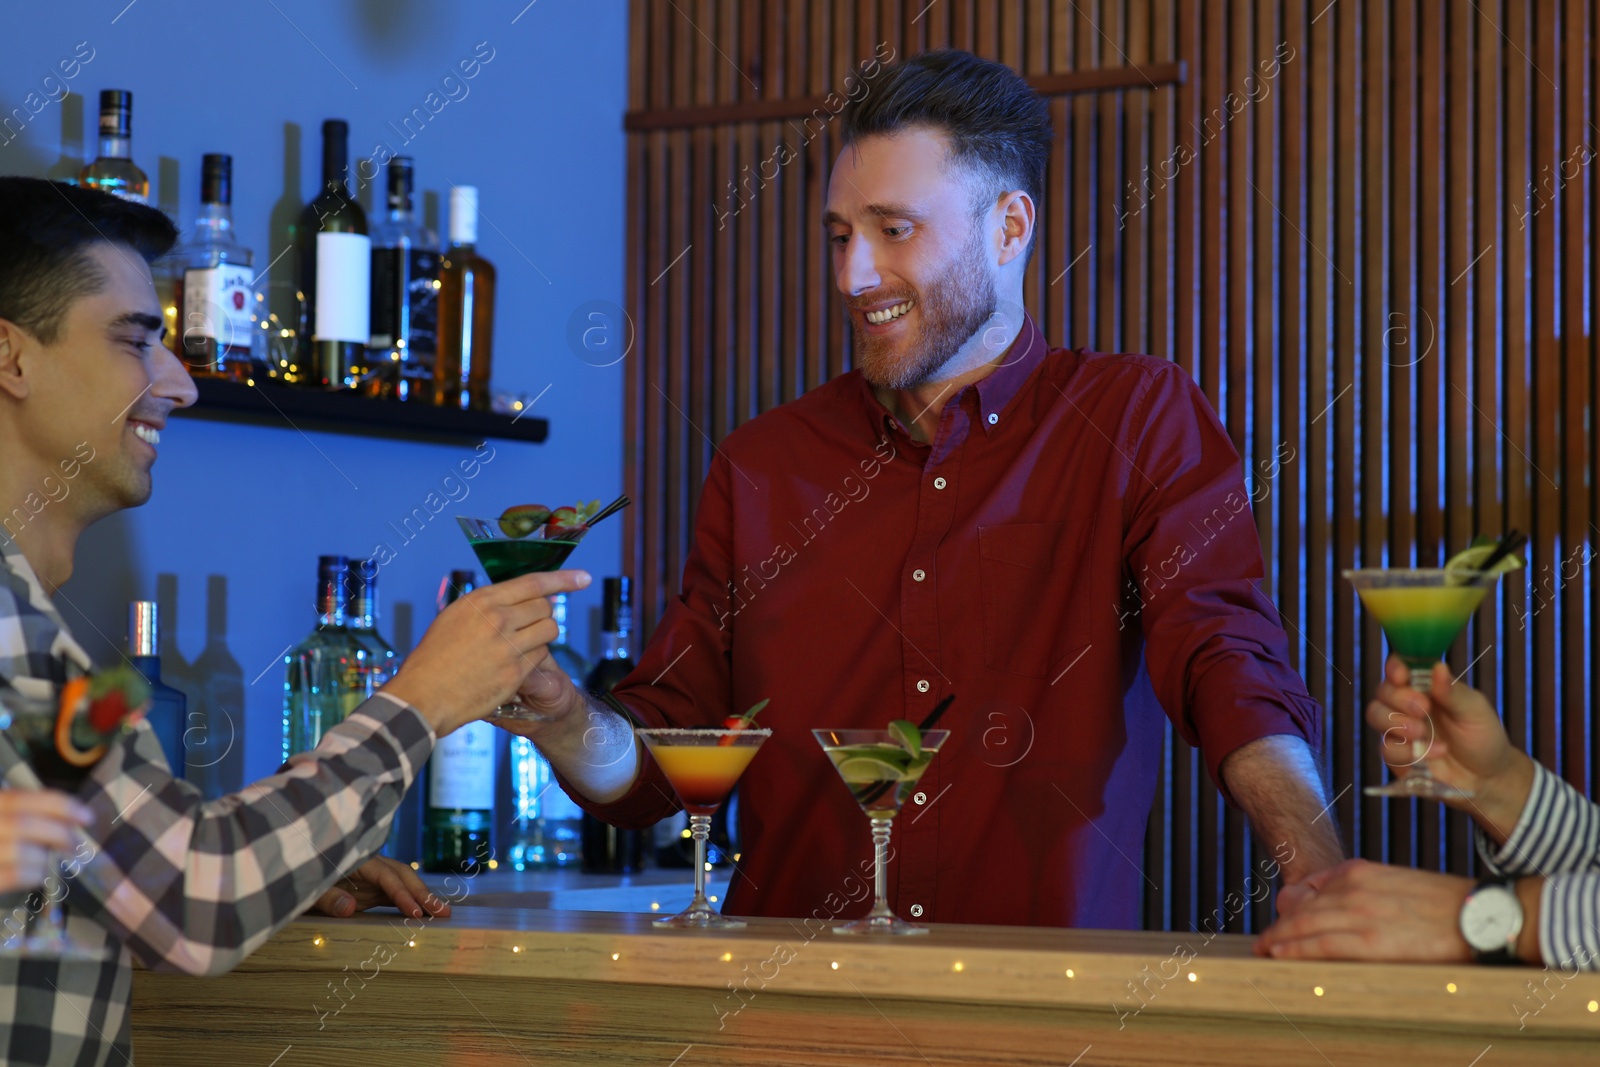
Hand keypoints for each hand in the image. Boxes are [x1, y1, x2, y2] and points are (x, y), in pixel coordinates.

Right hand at [0, 789, 93, 893]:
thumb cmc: (1, 841)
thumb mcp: (6, 819)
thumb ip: (26, 815)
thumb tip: (70, 819)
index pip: (22, 797)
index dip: (59, 805)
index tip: (87, 817)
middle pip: (22, 824)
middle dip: (59, 834)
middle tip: (76, 845)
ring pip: (19, 852)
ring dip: (44, 857)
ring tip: (48, 861)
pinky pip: (13, 876)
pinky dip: (34, 875)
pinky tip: (37, 875)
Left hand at [309, 855, 451, 919]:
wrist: (290, 872)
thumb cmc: (297, 878)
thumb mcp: (308, 890)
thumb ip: (327, 897)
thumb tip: (349, 907)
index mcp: (356, 861)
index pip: (387, 876)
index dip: (403, 894)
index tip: (416, 913)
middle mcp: (368, 866)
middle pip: (402, 874)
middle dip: (424, 893)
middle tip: (444, 913)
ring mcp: (369, 877)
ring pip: (402, 882)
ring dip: (421, 897)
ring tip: (442, 913)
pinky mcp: (368, 888)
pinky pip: (394, 893)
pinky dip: (409, 901)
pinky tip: (422, 913)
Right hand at [381, 569, 590, 736]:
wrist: (422, 696)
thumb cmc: (434, 657)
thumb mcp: (454, 618)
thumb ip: (486, 606)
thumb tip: (516, 599)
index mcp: (481, 601)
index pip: (533, 583)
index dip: (563, 579)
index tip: (583, 578)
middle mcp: (497, 619)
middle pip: (545, 607)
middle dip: (542, 614)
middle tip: (525, 627)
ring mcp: (508, 647)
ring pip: (549, 630)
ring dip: (541, 636)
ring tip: (519, 646)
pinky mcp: (515, 673)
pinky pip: (541, 657)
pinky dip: (534, 659)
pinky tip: (512, 666)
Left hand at [1254, 858, 1473, 961]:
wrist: (1481, 914)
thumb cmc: (1442, 904)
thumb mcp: (1394, 883)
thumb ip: (1361, 891)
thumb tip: (1329, 907)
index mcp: (1358, 871)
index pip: (1308, 888)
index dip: (1290, 908)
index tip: (1282, 922)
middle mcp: (1352, 887)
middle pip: (1300, 908)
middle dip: (1279, 927)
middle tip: (1264, 943)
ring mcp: (1359, 912)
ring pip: (1303, 926)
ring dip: (1279, 940)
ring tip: (1266, 952)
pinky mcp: (1370, 941)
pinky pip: (1320, 944)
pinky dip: (1294, 949)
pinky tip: (1279, 954)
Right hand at [1366, 655, 1534, 837]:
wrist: (1487, 778)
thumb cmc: (1483, 737)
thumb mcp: (1475, 710)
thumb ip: (1453, 692)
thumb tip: (1438, 666)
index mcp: (1425, 687)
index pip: (1399, 667)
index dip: (1395, 668)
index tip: (1402, 676)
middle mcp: (1407, 704)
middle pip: (1383, 690)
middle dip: (1399, 698)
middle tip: (1423, 709)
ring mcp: (1399, 729)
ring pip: (1375, 714)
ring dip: (1396, 722)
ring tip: (1422, 732)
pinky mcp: (1396, 755)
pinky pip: (1387, 747)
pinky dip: (1410, 751)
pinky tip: (1437, 752)